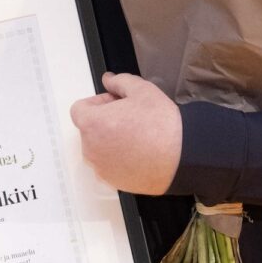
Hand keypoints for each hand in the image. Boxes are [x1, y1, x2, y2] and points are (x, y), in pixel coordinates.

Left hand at [69, 72, 181, 194]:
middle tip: (130, 117)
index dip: (97, 102)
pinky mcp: (114, 182)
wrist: (182, 159)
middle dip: (105, 120)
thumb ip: (119, 81)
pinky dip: (119, 157)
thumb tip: (108, 80)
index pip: (79, 109)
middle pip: (89, 128)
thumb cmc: (161, 126)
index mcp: (92, 124)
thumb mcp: (142, 90)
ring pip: (99, 147)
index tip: (114, 103)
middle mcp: (91, 148)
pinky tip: (139, 152)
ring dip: (111, 139)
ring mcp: (101, 168)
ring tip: (137, 136)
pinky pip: (109, 165)